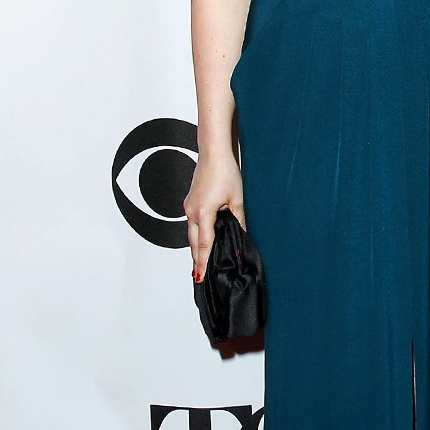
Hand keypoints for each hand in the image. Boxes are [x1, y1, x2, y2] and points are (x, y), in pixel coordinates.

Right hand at [184, 153, 244, 282]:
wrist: (213, 153)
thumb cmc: (225, 172)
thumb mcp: (237, 199)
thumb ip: (238, 220)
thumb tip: (240, 235)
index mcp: (203, 213)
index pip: (203, 244)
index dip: (203, 262)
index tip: (200, 276)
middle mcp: (191, 211)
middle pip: (193, 243)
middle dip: (196, 260)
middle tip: (198, 276)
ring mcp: (188, 207)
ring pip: (191, 233)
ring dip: (195, 248)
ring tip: (200, 263)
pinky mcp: (190, 202)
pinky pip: (192, 223)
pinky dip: (196, 235)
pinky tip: (201, 240)